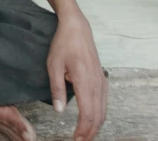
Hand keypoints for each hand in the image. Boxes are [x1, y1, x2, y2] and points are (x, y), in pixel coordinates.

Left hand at [47, 13, 106, 140]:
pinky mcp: (102, 77)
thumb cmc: (63, 44)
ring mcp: (101, 80)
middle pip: (98, 115)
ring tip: (86, 134)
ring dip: (96, 125)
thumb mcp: (53, 65)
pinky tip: (93, 118)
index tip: (76, 140)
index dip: (83, 130)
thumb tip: (60, 111)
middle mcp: (97, 82)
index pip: (88, 113)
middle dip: (90, 132)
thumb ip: (56, 88)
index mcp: (84, 80)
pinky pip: (104, 101)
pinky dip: (100, 114)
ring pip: (103, 110)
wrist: (76, 26)